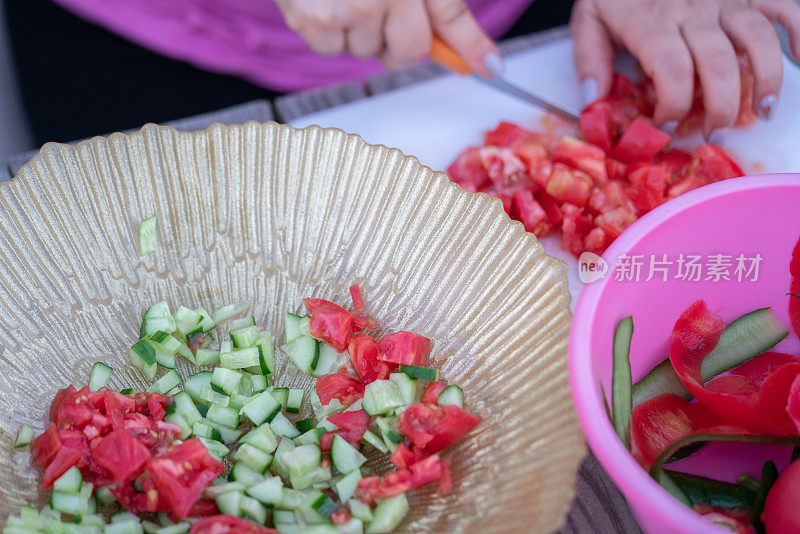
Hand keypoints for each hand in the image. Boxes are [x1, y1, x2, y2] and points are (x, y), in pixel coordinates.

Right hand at [274, 0, 498, 75]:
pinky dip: (324, 30)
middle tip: (377, 11)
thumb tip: (467, 50)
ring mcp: (352, 8)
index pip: (451, 15)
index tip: (489, 68)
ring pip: (366, 51)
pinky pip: (330, 49)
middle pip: (407, 50)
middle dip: (396, 41)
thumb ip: (432, 1)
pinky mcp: (315, 19)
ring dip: (355, 31)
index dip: (472, 46)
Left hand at [571, 0, 799, 137]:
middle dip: (719, 108)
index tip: (665, 126)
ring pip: (757, 39)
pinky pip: (783, 7)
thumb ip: (590, 58)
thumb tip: (593, 101)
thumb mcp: (589, 17)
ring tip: (761, 114)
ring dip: (765, 81)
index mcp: (650, 21)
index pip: (671, 72)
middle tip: (713, 134)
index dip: (673, 107)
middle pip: (716, 65)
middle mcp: (692, 9)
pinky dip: (799, 33)